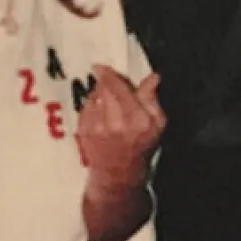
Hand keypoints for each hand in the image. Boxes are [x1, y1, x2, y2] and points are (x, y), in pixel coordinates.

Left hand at [77, 65, 165, 185]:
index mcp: (136, 119)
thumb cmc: (141, 148)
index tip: (99, 65)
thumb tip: (153, 77)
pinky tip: (100, 114)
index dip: (108, 74)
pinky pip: (85, 108)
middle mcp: (114, 122)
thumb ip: (152, 99)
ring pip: (93, 97)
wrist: (118, 174)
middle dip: (104, 82)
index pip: (117, 88)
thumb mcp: (157, 125)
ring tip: (108, 103)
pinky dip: (92, 106)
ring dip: (98, 94)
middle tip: (108, 81)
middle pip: (103, 90)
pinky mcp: (83, 131)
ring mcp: (96, 127)